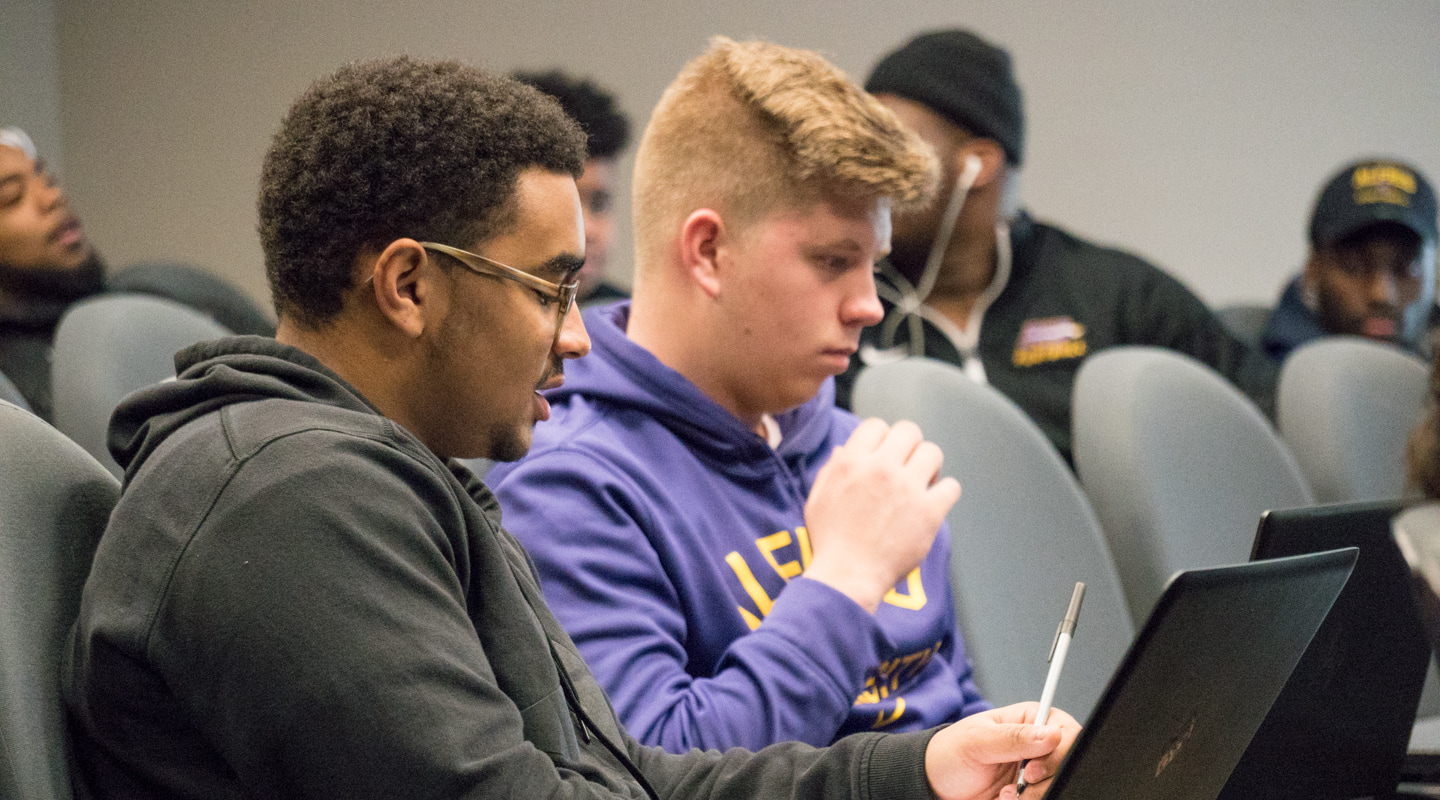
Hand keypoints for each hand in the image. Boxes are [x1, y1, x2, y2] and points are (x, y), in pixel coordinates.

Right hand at [802, 418, 960, 611]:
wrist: (847, 576)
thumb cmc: (830, 541)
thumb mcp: (817, 499)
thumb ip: (831, 470)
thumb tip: (842, 449)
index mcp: (851, 462)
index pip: (877, 425)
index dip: (882, 439)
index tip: (884, 456)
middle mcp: (880, 469)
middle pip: (909, 431)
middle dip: (909, 446)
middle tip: (906, 467)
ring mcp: (907, 489)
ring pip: (933, 452)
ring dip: (929, 466)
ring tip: (922, 483)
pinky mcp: (928, 512)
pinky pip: (951, 486)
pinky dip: (945, 493)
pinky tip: (933, 504)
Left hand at [925, 703, 1080, 799]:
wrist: (936, 785)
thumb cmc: (950, 753)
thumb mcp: (976, 741)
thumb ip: (1013, 737)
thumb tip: (1052, 734)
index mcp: (1030, 720)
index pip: (1065, 731)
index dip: (1058, 752)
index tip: (1031, 769)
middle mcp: (1037, 746)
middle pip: (1066, 764)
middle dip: (1043, 781)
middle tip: (1020, 783)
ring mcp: (1035, 772)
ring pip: (1056, 786)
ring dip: (1032, 797)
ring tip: (1005, 794)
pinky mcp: (1030, 794)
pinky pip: (1043, 797)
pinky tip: (1004, 799)